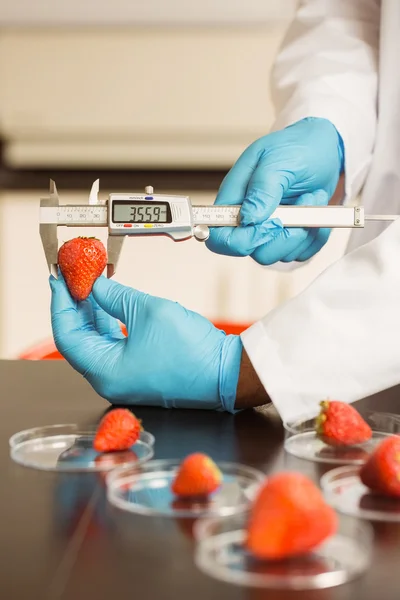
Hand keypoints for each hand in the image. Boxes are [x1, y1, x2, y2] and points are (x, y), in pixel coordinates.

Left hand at [50, 275, 242, 411]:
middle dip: (75, 305)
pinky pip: (113, 345)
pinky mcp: (139, 371)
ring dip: (92, 312)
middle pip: (79, 338)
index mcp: (106, 372)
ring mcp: (125, 377)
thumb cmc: (194, 353)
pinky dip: (109, 322)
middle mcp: (111, 379)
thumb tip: (96, 285)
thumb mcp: (148, 312)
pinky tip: (109, 302)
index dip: (61, 303)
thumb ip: (115, 296)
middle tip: (72, 277)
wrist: (227, 373)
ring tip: (89, 283)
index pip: (67, 335)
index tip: (59, 279)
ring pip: (96, 341)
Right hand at [206, 117, 343, 263]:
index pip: (219, 238)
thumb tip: (249, 219)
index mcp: (234, 200)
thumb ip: (261, 190)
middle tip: (301, 204)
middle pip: (256, 252)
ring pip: (282, 255)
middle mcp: (249, 220)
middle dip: (285, 234)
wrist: (323, 149)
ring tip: (311, 198)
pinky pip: (303, 253)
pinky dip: (317, 235)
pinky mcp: (291, 239)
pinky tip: (316, 209)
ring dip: (305, 230)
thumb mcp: (277, 160)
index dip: (240, 242)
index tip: (268, 224)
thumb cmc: (296, 148)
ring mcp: (270, 232)